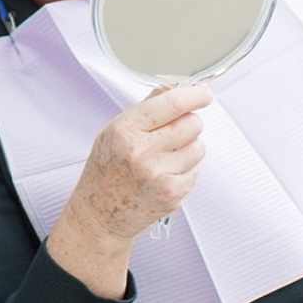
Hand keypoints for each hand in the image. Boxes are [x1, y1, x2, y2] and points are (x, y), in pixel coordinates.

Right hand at [63, 83, 211, 247]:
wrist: (99, 214)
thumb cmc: (105, 172)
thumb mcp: (113, 131)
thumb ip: (144, 108)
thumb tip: (171, 88)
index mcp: (125, 130)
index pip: (172, 103)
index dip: (194, 95)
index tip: (203, 94)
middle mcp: (141, 151)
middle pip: (191, 123)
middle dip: (187, 124)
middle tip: (172, 133)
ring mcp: (158, 174)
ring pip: (198, 146)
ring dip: (188, 149)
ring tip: (165, 158)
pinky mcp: (172, 193)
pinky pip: (197, 170)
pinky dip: (186, 170)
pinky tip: (165, 175)